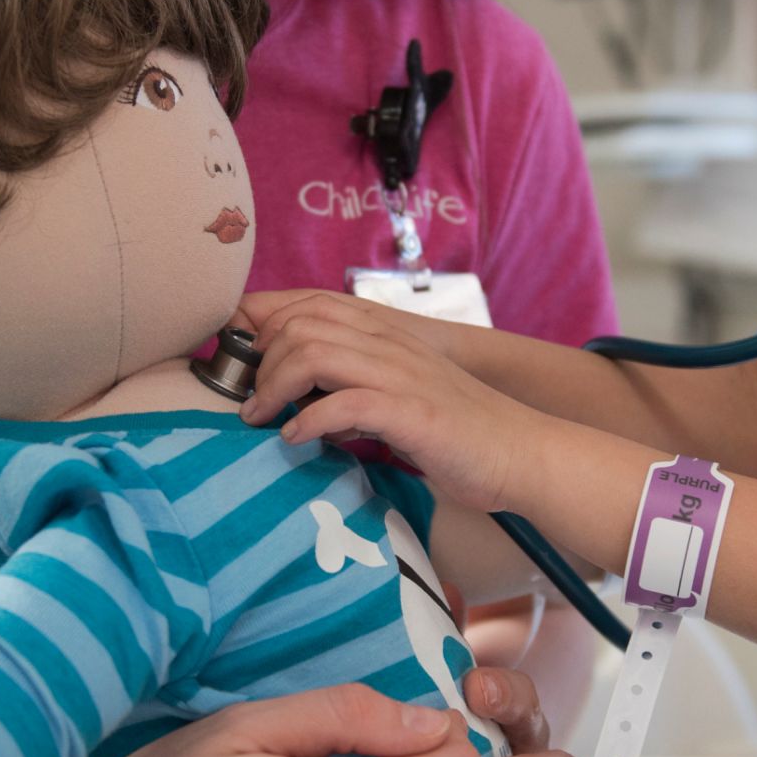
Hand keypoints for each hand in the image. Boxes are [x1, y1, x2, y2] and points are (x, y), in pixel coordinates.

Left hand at [237, 295, 547, 512]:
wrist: (518, 452)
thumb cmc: (453, 430)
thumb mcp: (394, 395)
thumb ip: (350, 388)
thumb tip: (297, 405)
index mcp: (383, 333)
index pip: (306, 304)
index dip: (259, 322)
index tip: (237, 359)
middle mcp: (388, 343)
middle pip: (298, 325)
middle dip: (259, 361)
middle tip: (249, 401)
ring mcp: (401, 374)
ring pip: (313, 352)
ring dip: (273, 387)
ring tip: (262, 419)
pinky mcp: (412, 413)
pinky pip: (344, 404)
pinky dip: (308, 422)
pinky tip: (297, 440)